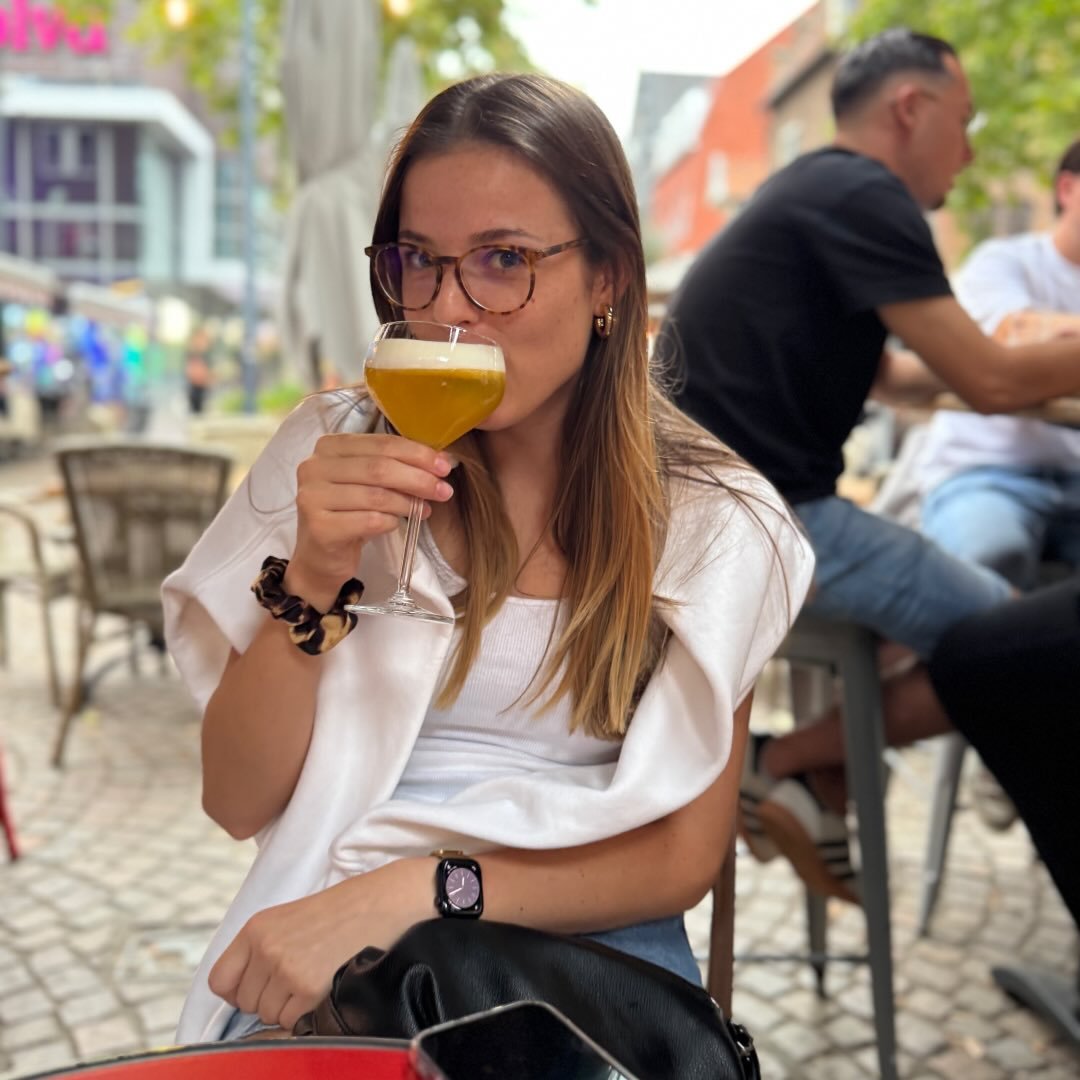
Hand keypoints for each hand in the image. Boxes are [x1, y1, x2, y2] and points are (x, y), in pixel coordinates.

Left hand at [208, 862, 431, 1031]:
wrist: (380, 902)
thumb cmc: (340, 909)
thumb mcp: (289, 918)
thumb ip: (262, 948)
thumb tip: (243, 989)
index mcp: (256, 928)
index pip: (219, 980)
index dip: (236, 990)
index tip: (255, 989)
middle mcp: (266, 948)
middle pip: (245, 1002)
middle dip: (267, 999)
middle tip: (295, 981)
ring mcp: (286, 969)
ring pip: (267, 1015)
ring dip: (286, 1007)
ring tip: (312, 980)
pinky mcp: (308, 988)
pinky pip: (289, 1021)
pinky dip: (303, 1013)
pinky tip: (321, 988)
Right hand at [289, 433, 453, 606]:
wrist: (321, 557)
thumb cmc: (349, 514)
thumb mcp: (367, 483)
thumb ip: (393, 466)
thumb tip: (440, 461)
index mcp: (328, 447)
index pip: (381, 443)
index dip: (417, 454)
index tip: (444, 466)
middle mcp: (314, 467)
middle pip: (380, 468)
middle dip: (419, 479)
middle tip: (443, 490)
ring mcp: (312, 497)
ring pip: (376, 495)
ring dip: (408, 503)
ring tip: (426, 510)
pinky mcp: (320, 527)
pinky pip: (369, 521)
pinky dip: (391, 522)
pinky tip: (397, 524)